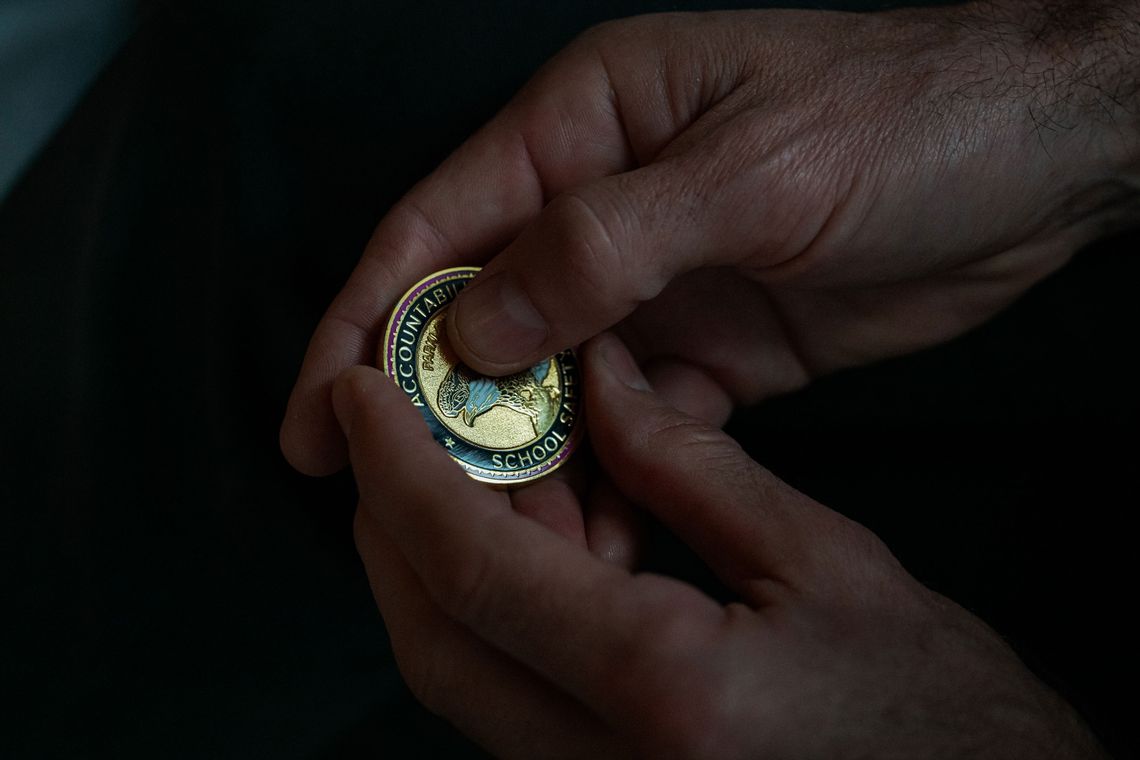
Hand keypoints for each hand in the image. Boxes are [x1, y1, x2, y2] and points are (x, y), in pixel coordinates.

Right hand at [283, 3, 1139, 474]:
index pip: (441, 229)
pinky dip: (613, 483)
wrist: (1037, 167)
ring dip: (533, 472)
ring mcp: (649, 288)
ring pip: (554, 392)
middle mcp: (596, 207)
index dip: (366, 324)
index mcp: (584, 127)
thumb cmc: (898, 122)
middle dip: (450, 425)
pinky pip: (632, 428)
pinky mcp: (706, 353)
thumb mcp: (750, 170)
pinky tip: (606, 541)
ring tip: (528, 555)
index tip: (317, 420)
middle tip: (421, 523)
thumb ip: (604, 243)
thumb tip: (477, 329)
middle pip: (484, 325)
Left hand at [334, 334, 1105, 758]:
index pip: (473, 566)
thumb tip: (599, 378)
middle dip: (388, 524)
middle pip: (431, 639)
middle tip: (387, 430)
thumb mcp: (823, 561)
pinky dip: (488, 613)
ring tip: (458, 469)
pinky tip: (524, 543)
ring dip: (433, 566)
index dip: (398, 469)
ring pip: (457, 674)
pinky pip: (505, 699)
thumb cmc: (934, 698)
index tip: (358, 395)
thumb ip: (690, 467)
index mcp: (661, 688)